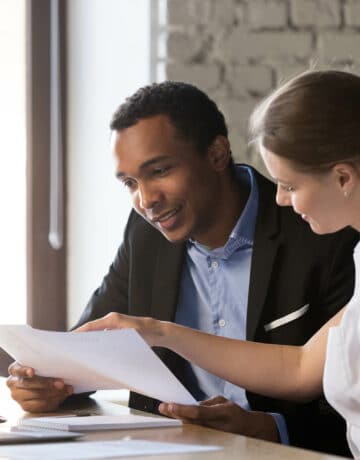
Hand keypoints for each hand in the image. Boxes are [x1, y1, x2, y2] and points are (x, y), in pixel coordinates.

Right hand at [6, 362, 72, 412]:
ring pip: (37, 396)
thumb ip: (44, 363)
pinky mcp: (26, 406)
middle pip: (30, 384)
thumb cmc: (40, 368)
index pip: (17, 370)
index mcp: (15, 369)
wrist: (38, 380)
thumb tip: (60, 363)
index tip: (32, 372)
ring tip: (66, 389)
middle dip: (47, 384)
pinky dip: (54, 401)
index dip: (24, 371)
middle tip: (61, 383)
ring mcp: (18, 396)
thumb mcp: (39, 362)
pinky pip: (40, 405)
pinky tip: (62, 396)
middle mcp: (13, 383)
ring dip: (54, 393)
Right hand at [75, 312, 166, 346]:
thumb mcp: (130, 335)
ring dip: (90, 343)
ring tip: (80, 354)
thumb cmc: (146, 332)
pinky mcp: (117, 332)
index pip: (91, 326)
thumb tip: (100, 344)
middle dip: (81, 339)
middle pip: (92, 330)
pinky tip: (96, 355)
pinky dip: (99, 345)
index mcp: (113, 319)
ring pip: (98, 335)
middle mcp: (112, 321)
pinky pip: (104, 338)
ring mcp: (114, 327)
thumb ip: (115, 338)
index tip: (69, 339)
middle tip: (71, 349)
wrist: (158, 331)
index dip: (79, 333)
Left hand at [159, 396, 278, 441]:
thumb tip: (192, 406)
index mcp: (221, 413)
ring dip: (177, 419)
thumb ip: (207, 403)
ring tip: (165, 410)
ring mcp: (212, 435)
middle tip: (163, 407)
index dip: (184, 409)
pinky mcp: (209, 439)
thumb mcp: (223, 401)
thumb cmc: (234, 413)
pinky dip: (183, 425)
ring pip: (190, 427)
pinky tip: (175, 419)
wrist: (247, 429)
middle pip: (191, 421)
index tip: (171, 405)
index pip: (198, 412)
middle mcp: (216, 426)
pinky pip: (194, 431)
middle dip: (176, 414)